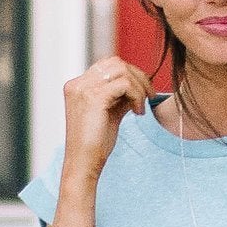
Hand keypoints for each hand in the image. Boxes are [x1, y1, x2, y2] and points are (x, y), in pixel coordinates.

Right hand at [61, 53, 149, 178]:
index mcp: (77, 85)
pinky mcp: (94, 97)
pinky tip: (137, 113)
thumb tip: (141, 83)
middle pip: (116, 62)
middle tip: (149, 97)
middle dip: (137, 77)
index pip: (108, 65)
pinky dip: (137, 95)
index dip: (129, 74)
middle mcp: (78, 84)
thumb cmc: (96, 144)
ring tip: (141, 107)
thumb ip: (120, 96)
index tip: (142, 93)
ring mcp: (84, 89)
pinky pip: (125, 84)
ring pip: (122, 70)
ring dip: (139, 86)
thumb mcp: (109, 113)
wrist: (83, 164)